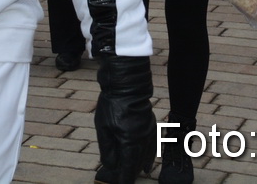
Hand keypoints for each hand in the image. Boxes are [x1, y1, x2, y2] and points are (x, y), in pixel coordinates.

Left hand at [94, 55, 155, 182]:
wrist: (127, 83)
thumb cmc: (112, 104)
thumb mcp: (103, 127)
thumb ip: (107, 148)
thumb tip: (111, 165)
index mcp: (130, 142)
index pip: (128, 166)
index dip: (125, 178)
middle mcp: (143, 140)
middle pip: (138, 162)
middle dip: (132, 172)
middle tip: (126, 180)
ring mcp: (149, 132)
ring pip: (147, 154)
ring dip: (141, 164)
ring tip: (140, 173)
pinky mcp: (152, 124)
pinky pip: (153, 145)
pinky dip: (150, 154)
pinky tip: (148, 159)